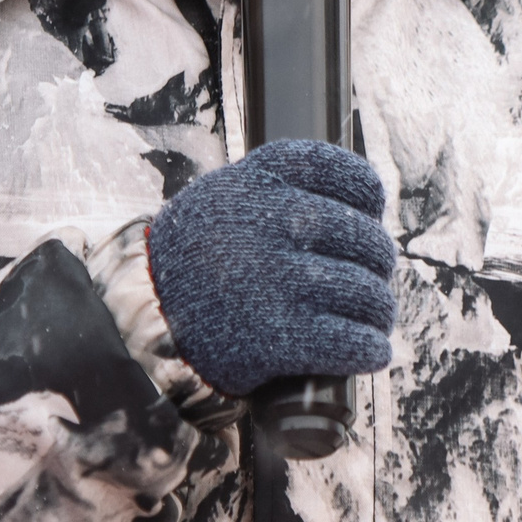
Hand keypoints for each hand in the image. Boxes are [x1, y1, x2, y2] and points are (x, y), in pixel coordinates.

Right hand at [145, 140, 396, 397]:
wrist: (142, 314)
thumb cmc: (194, 255)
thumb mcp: (222, 197)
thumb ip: (276, 189)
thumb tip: (354, 205)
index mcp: (260, 179)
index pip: (344, 172)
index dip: (366, 194)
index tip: (369, 210)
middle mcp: (273, 222)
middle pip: (363, 238)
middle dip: (378, 261)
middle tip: (373, 274)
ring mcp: (278, 280)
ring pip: (365, 293)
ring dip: (379, 310)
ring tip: (375, 316)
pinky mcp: (280, 337)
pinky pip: (350, 342)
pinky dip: (369, 348)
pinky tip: (371, 348)